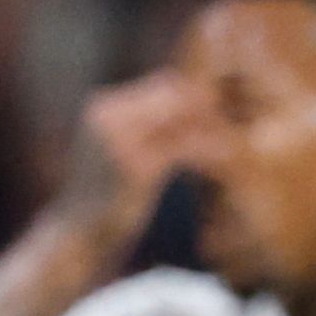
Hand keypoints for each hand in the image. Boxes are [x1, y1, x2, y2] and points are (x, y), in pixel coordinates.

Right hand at [53, 69, 219, 250]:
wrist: (80, 230)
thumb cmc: (107, 190)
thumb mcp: (122, 148)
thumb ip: (148, 124)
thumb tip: (189, 100)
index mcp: (104, 107)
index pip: (161, 85)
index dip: (196, 98)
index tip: (223, 113)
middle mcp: (108, 116)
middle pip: (173, 96)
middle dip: (206, 109)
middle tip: (234, 125)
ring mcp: (119, 140)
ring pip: (180, 120)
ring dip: (210, 129)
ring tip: (233, 142)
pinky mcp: (135, 167)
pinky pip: (183, 148)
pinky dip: (206, 151)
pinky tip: (225, 158)